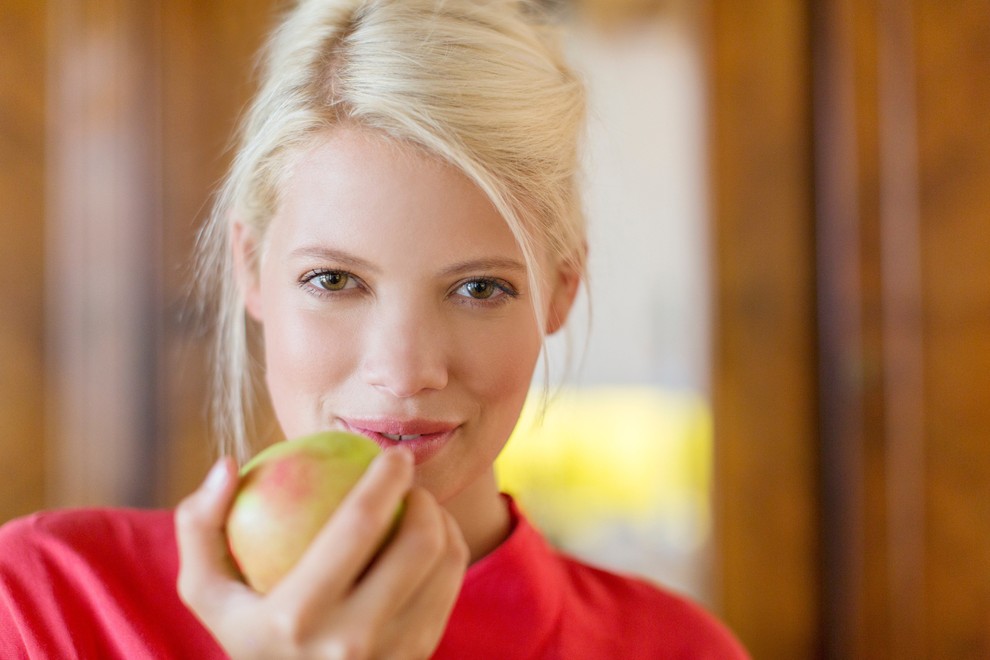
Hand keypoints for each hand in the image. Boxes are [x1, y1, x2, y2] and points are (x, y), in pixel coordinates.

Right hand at [175, 448, 468, 658]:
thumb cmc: (250, 634)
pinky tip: (430, 539)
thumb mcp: (208, 592)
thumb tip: (226, 464)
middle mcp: (351, 643)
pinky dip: (449, 555)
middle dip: (425, 497)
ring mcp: (392, 657)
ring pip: (445, 567)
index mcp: (296, 617)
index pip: (358, 524)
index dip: (386, 478)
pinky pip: (449, 593)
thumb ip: (201, 525)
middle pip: (418, 545)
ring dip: (443, 522)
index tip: (392, 454)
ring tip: (421, 506)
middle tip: (410, 479)